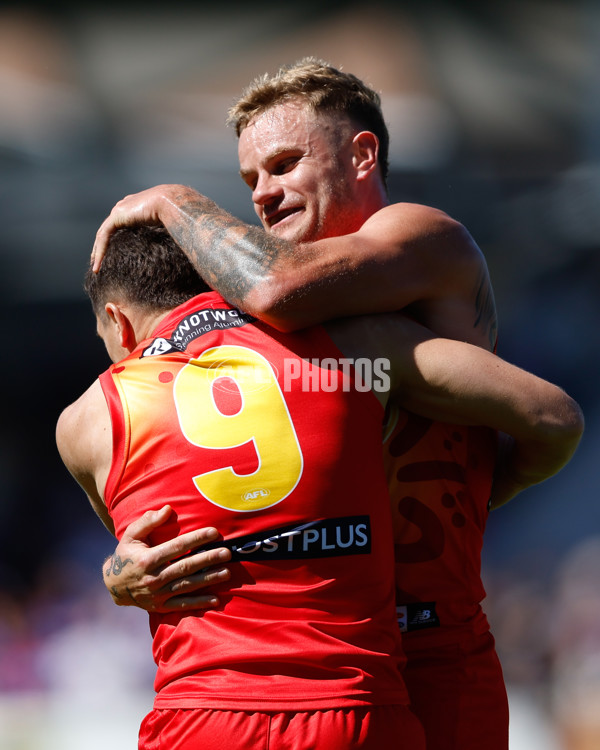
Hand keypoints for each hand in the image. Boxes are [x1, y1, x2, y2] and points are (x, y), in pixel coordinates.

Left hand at [91, 184, 187, 271]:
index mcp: (134, 208)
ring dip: (98, 252)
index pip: (119, 225)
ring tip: (96, 267)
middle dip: (101, 247)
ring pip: (103, 235)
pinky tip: (98, 263)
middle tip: (98, 262)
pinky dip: (100, 251)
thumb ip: (162, 233)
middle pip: (108, 230)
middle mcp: (124, 207)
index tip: (112, 254)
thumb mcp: (166, 226)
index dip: (113, 240)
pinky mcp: (117, 216)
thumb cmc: (175, 213)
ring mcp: (119, 210)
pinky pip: (104, 236)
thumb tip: (172, 245)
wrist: (172, 202)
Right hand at [103, 505, 231, 612]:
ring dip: (209, 579)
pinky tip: (216, 599)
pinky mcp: (161, 607)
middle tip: (227, 552)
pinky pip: (182, 605)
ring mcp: (158, 594)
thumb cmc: (126, 555)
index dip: (196, 539)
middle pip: (186, 567)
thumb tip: (167, 509)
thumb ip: (148, 522)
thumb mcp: (131, 535)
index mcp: (147, 559)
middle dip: (208, 559)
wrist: (113, 586)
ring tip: (227, 572)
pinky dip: (199, 603)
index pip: (177, 547)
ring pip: (187, 586)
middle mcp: (154, 577)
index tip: (214, 532)